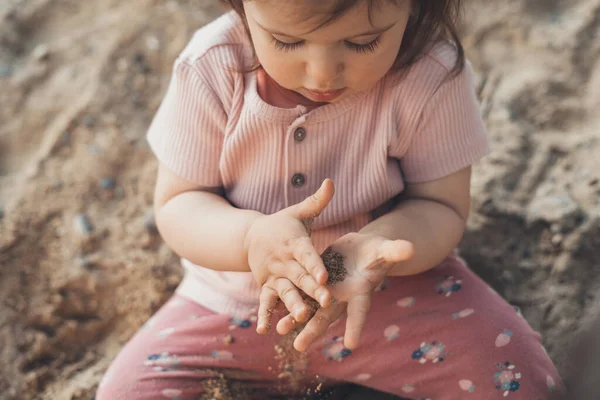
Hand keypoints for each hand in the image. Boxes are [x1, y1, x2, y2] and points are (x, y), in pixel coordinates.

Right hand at [245, 179, 334, 333]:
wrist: (251, 236)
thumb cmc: (283, 224)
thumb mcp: (299, 213)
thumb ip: (317, 201)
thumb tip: (332, 182)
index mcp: (294, 243)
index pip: (306, 255)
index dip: (315, 266)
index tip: (325, 276)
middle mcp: (283, 262)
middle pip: (300, 277)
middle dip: (313, 290)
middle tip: (326, 301)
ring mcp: (273, 276)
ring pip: (285, 292)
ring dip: (292, 305)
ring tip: (301, 317)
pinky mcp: (266, 287)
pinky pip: (265, 303)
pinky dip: (264, 315)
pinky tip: (264, 330)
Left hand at [276, 232, 413, 350]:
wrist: (362, 249)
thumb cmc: (379, 251)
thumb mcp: (385, 250)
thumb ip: (395, 251)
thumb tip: (411, 247)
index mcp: (360, 290)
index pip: (359, 311)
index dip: (355, 326)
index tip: (350, 345)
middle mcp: (342, 296)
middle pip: (326, 315)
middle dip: (313, 330)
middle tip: (298, 347)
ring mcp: (328, 290)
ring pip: (309, 307)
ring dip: (295, 319)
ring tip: (279, 331)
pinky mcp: (316, 281)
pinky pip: (300, 292)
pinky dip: (288, 300)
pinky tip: (272, 308)